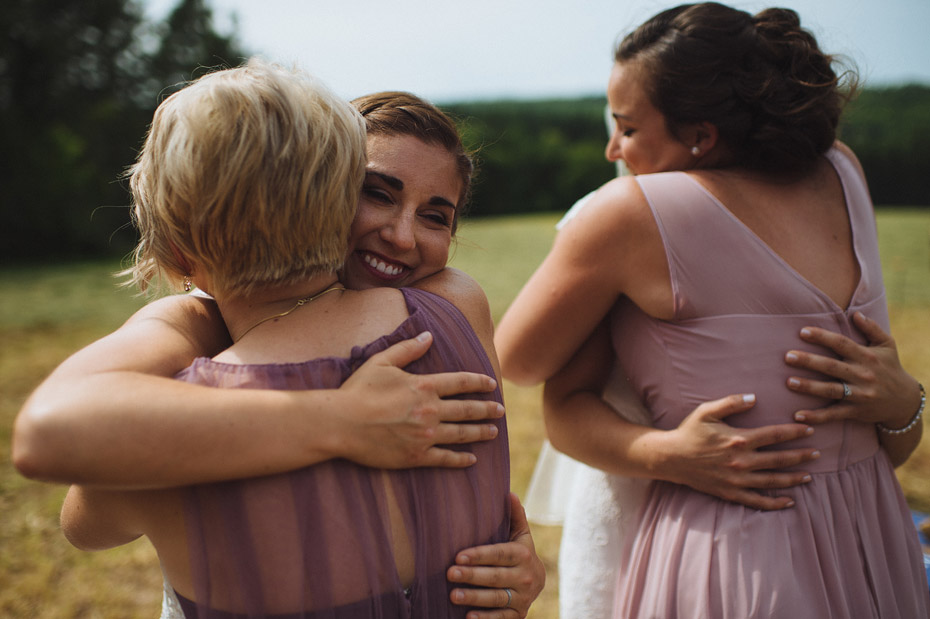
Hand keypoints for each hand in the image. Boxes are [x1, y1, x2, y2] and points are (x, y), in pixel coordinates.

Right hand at [338, 332, 503, 468]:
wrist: (340, 424)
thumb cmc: (358, 391)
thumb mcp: (381, 361)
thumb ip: (407, 349)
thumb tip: (428, 335)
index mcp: (423, 386)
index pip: (460, 382)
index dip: (479, 382)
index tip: (491, 384)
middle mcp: (430, 411)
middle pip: (467, 409)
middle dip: (487, 409)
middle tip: (501, 411)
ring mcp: (425, 435)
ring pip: (461, 434)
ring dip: (480, 432)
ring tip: (493, 432)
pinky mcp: (416, 456)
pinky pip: (445, 459)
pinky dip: (461, 459)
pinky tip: (471, 459)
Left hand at [447, 493, 544, 617]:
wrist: (537, 582)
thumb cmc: (519, 554)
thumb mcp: (520, 535)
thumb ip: (515, 516)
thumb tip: (509, 493)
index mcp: (523, 554)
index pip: (500, 554)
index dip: (479, 555)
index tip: (458, 556)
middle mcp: (526, 576)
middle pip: (496, 577)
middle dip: (473, 576)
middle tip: (449, 574)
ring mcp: (523, 598)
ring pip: (497, 598)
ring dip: (474, 597)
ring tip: (452, 595)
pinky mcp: (518, 615)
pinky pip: (501, 618)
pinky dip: (486, 618)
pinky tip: (468, 617)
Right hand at [660, 394, 818, 509]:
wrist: (670, 458)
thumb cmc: (689, 432)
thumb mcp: (706, 411)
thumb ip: (731, 402)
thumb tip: (754, 397)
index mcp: (739, 439)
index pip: (775, 435)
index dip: (795, 432)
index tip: (809, 430)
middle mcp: (741, 461)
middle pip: (779, 459)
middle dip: (801, 456)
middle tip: (817, 453)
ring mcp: (737, 479)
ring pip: (773, 481)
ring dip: (793, 478)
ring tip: (809, 476)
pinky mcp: (730, 493)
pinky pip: (757, 501)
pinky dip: (775, 503)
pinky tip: (789, 502)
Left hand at [784, 311, 921, 427]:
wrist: (905, 401)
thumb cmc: (890, 367)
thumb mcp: (887, 345)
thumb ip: (872, 328)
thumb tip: (855, 313)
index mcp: (867, 356)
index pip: (842, 344)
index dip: (822, 337)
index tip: (802, 331)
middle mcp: (863, 375)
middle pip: (832, 367)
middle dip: (810, 361)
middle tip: (788, 356)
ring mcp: (859, 395)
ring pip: (831, 390)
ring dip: (809, 387)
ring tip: (789, 382)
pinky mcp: (856, 411)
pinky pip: (834, 414)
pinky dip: (816, 416)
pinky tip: (798, 415)